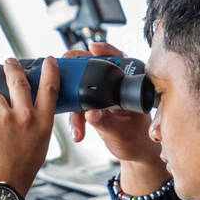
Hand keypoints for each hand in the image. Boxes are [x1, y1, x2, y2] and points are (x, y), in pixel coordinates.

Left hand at [0, 55, 58, 195]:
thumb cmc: (17, 174)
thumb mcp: (38, 148)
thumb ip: (34, 127)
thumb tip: (23, 114)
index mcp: (42, 125)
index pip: (49, 90)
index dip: (50, 71)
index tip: (49, 60)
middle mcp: (25, 117)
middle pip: (18, 81)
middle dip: (12, 67)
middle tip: (8, 62)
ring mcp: (3, 116)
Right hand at [63, 41, 161, 163]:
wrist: (133, 151)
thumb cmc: (135, 140)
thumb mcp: (120, 133)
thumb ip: (105, 123)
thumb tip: (90, 114)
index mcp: (128, 86)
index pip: (118, 60)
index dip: (105, 51)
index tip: (92, 49)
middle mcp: (115, 86)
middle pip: (93, 69)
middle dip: (76, 73)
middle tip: (64, 75)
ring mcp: (103, 95)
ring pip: (81, 88)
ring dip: (73, 105)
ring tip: (76, 125)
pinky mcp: (93, 104)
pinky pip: (78, 104)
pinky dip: (74, 117)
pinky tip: (77, 130)